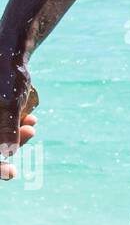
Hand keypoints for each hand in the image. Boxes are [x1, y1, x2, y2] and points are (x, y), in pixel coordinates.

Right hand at [0, 51, 38, 181]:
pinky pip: (6, 126)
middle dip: (8, 148)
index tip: (11, 173)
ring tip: (32, 126)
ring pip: (1, 137)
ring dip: (17, 136)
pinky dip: (18, 126)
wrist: (10, 51)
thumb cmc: (7, 75)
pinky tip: (31, 120)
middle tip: (28, 140)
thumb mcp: (9, 102)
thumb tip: (7, 154)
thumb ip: (7, 128)